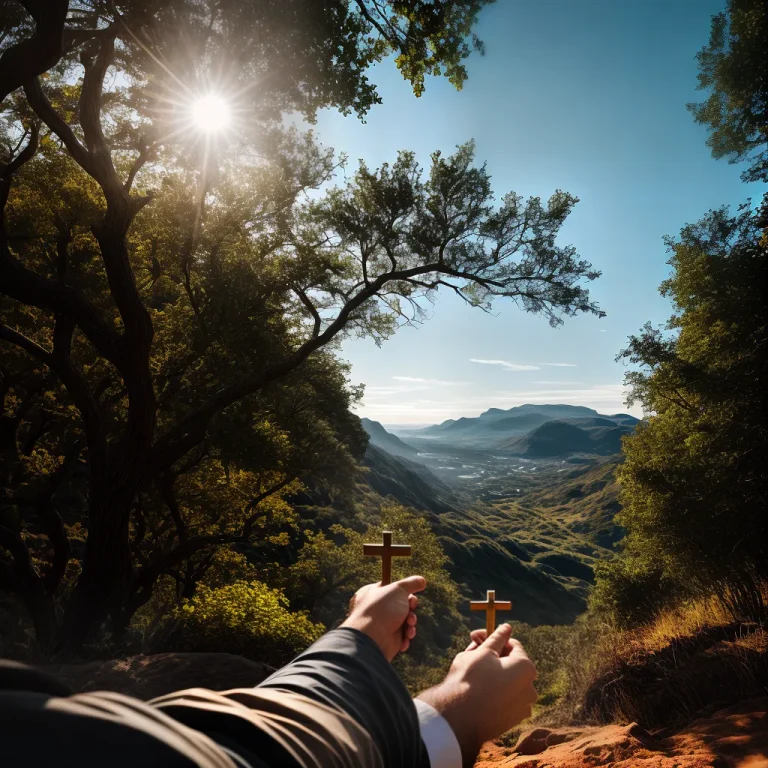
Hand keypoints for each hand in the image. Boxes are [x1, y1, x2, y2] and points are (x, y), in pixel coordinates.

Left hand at [341, 575, 425, 660]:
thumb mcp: (398, 589)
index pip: (390, 589)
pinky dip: (407, 636)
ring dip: (411, 623)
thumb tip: (422, 580)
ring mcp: (382, 626)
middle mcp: (376, 610)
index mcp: (371, 594)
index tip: (411, 594)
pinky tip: (406, 637)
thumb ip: (411, 583)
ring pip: (404, 621)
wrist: (372, 639)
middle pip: (401, 605)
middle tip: (411, 608)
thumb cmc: (382, 610)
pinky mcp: (388, 640)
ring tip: (409, 625)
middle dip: (410, 608)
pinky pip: (403, 636)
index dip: (404, 591)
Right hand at [416, 624, 536, 766]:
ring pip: (506, 681)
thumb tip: (507, 627)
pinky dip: (493, 690)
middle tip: (470, 649)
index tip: (476, 638)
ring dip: (491, 672)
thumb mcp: (483, 652)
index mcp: (526, 668)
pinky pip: (503, 698)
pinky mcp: (511, 721)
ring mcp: (522, 707)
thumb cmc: (471, 679)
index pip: (513, 645)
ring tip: (468, 668)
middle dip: (491, 655)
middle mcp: (530, 688)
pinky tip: (475, 688)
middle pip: (510, 664)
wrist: (460, 717)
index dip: (493, 638)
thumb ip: (497, 638)